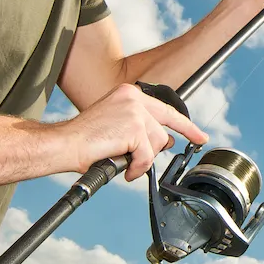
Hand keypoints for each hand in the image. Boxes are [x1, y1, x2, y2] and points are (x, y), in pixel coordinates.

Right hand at [61, 83, 207, 181]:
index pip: (164, 108)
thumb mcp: (116, 127)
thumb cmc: (84, 140)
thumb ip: (140, 128)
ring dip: (143, 159)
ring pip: (158, 142)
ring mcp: (134, 111)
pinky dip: (137, 167)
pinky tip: (125, 169)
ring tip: (126, 163)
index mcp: (128, 94)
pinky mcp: (134, 127)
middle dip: (183, 135)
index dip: (184, 123)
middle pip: (166, 123)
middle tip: (197, 142)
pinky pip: (147, 156)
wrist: (65, 144)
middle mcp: (133, 97)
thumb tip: (166, 140)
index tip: (198, 133)